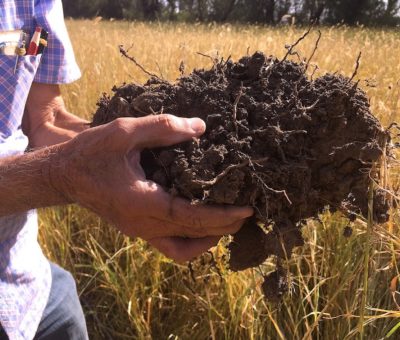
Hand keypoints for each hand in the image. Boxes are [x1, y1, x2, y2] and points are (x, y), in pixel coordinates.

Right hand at [52, 114, 252, 260]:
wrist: (64, 176)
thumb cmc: (90, 154)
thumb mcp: (124, 132)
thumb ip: (163, 128)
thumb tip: (200, 127)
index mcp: (143, 203)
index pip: (193, 217)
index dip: (224, 215)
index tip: (248, 209)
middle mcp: (144, 225)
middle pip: (195, 236)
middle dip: (225, 227)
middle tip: (247, 211)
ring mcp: (141, 232)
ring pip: (185, 249)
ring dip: (210, 238)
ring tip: (230, 220)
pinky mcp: (139, 230)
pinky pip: (172, 247)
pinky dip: (192, 241)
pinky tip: (202, 225)